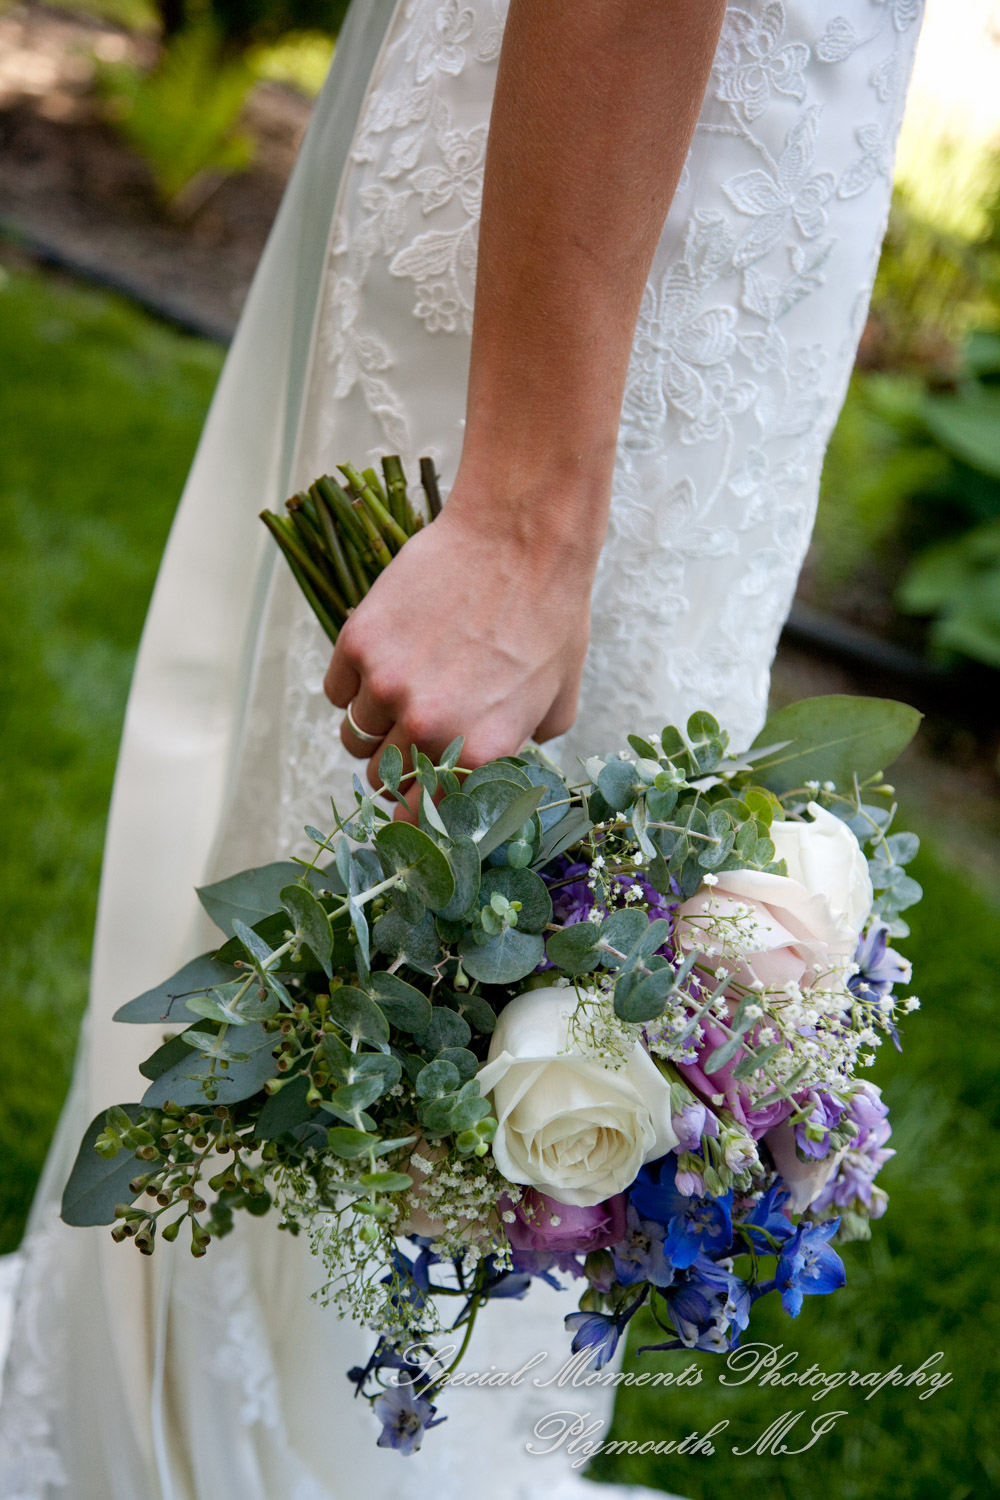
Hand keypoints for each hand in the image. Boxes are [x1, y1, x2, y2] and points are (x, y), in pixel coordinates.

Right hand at [323, 477, 601, 805]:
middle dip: (396, 766)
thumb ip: (520, 748)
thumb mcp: (557, 702)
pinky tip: (384, 660)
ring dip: (374, 725)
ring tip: (402, 689)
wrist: (520, 538)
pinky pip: (337, 691)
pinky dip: (353, 685)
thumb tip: (487, 768)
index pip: (426, 817)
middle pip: (382, 779)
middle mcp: (430, 727)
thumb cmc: (549, 616)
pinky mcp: (359, 643)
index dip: (413, 819)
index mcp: (481, 752)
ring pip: (355, 736)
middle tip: (413, 735)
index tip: (408, 812)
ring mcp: (387, 684)